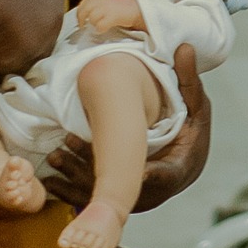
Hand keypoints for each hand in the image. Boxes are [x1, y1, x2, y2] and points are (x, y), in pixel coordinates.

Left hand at [43, 43, 210, 211]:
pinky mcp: (121, 201)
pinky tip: (52, 178)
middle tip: (64, 147)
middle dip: (91, 171)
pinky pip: (94, 199)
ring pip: (104, 196)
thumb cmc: (191, 129)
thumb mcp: (196, 103)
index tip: (123, 165)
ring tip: (53, 157)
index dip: (143, 173)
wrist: (187, 158)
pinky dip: (73, 190)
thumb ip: (188, 79)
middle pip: (122, 189)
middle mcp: (157, 190)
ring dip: (76, 179)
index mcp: (180, 168)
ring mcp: (137, 198)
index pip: (163, 175)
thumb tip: (184, 47)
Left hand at [75, 0, 143, 33]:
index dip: (79, 13)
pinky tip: (103, 29)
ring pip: (92, 19)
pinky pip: (100, 26)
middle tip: (83, 26)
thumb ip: (94, 3)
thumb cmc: (120, 6)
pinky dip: (100, 29)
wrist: (136, 9)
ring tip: (98, 26)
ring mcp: (107, 7)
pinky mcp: (113, 16)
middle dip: (82, 20)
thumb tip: (81, 14)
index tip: (80, 20)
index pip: (83, 3)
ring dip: (94, 24)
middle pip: (84, 11)